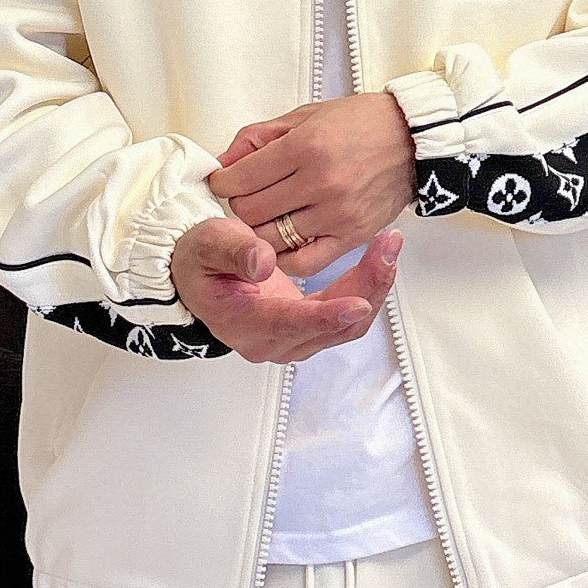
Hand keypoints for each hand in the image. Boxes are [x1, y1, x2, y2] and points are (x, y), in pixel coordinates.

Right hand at [170, 217, 401, 364]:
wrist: (197, 273)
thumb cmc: (200, 259)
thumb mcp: (208, 244)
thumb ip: (234, 251)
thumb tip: (263, 262)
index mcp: (244, 324)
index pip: (291, 323)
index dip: (327, 315)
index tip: (358, 303)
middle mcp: (271, 342)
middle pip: (331, 327)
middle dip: (367, 288)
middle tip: (388, 249)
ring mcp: (292, 339)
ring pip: (346, 326)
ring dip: (373, 289)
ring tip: (390, 249)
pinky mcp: (307, 329)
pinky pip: (345, 318)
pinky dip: (365, 290)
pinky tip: (378, 262)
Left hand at [205, 91, 416, 280]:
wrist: (414, 139)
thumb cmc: (363, 123)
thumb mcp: (306, 116)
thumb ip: (259, 137)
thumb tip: (224, 161)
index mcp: (306, 146)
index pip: (241, 177)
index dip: (223, 181)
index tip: (226, 180)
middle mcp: (321, 182)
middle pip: (250, 210)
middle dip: (241, 202)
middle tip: (250, 194)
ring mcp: (337, 213)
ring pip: (271, 237)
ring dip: (260, 229)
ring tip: (270, 214)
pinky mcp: (353, 236)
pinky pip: (303, 262)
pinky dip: (286, 255)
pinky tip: (287, 239)